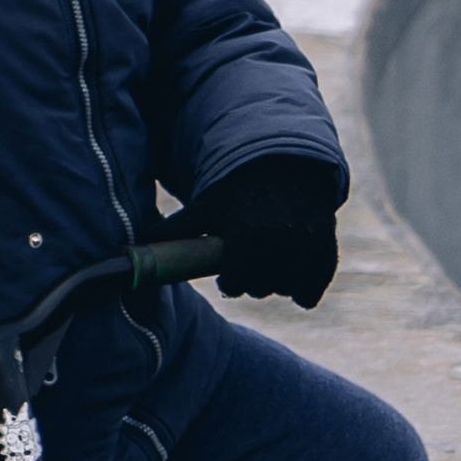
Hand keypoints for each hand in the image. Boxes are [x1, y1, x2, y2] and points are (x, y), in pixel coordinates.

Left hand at [167, 156, 340, 308]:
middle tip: (248, 274)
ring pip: (290, 289)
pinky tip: (296, 287)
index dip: (231, 282)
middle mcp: (282, 239)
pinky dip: (306, 291)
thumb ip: (174, 231)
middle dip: (253, 285)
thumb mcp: (205, 207)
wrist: (285, 169)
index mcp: (249, 232)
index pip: (238, 280)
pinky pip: (315, 285)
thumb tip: (132, 252)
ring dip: (279, 287)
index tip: (228, 279)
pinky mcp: (327, 248)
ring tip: (270, 274)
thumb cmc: (237, 191)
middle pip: (264, 288)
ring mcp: (309, 244)